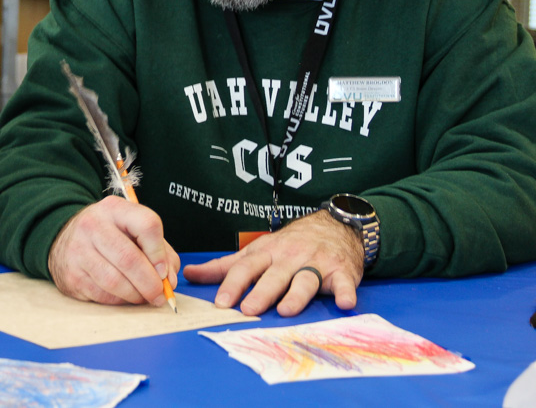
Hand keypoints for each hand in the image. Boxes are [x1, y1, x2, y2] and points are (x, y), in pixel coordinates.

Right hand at [48, 196, 179, 306]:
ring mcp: (78, 250)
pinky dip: (119, 300)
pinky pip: (102, 295)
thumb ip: (159, 251)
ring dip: (135, 295)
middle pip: (129, 258)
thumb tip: (168, 281)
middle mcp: (93, 225)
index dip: (159, 253)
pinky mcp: (71, 275)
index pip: (146, 225)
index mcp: (115, 209)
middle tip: (159, 295)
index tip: (164, 271)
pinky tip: (124, 296)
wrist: (63, 239)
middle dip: (150, 283)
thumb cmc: (109, 236)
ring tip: (143, 297)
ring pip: (115, 281)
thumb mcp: (132, 230)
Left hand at [183, 210, 362, 316]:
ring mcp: (316, 263)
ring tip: (286, 310)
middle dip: (261, 291)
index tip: (221, 301)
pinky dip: (346, 292)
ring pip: (306, 279)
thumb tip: (189, 274)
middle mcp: (290, 257)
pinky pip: (345, 283)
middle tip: (248, 309)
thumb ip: (224, 266)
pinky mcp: (342, 271)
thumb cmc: (288, 245)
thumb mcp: (256, 251)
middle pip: (274, 275)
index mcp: (267, 253)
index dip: (233, 283)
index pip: (246, 267)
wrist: (334, 225)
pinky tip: (346, 303)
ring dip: (297, 294)